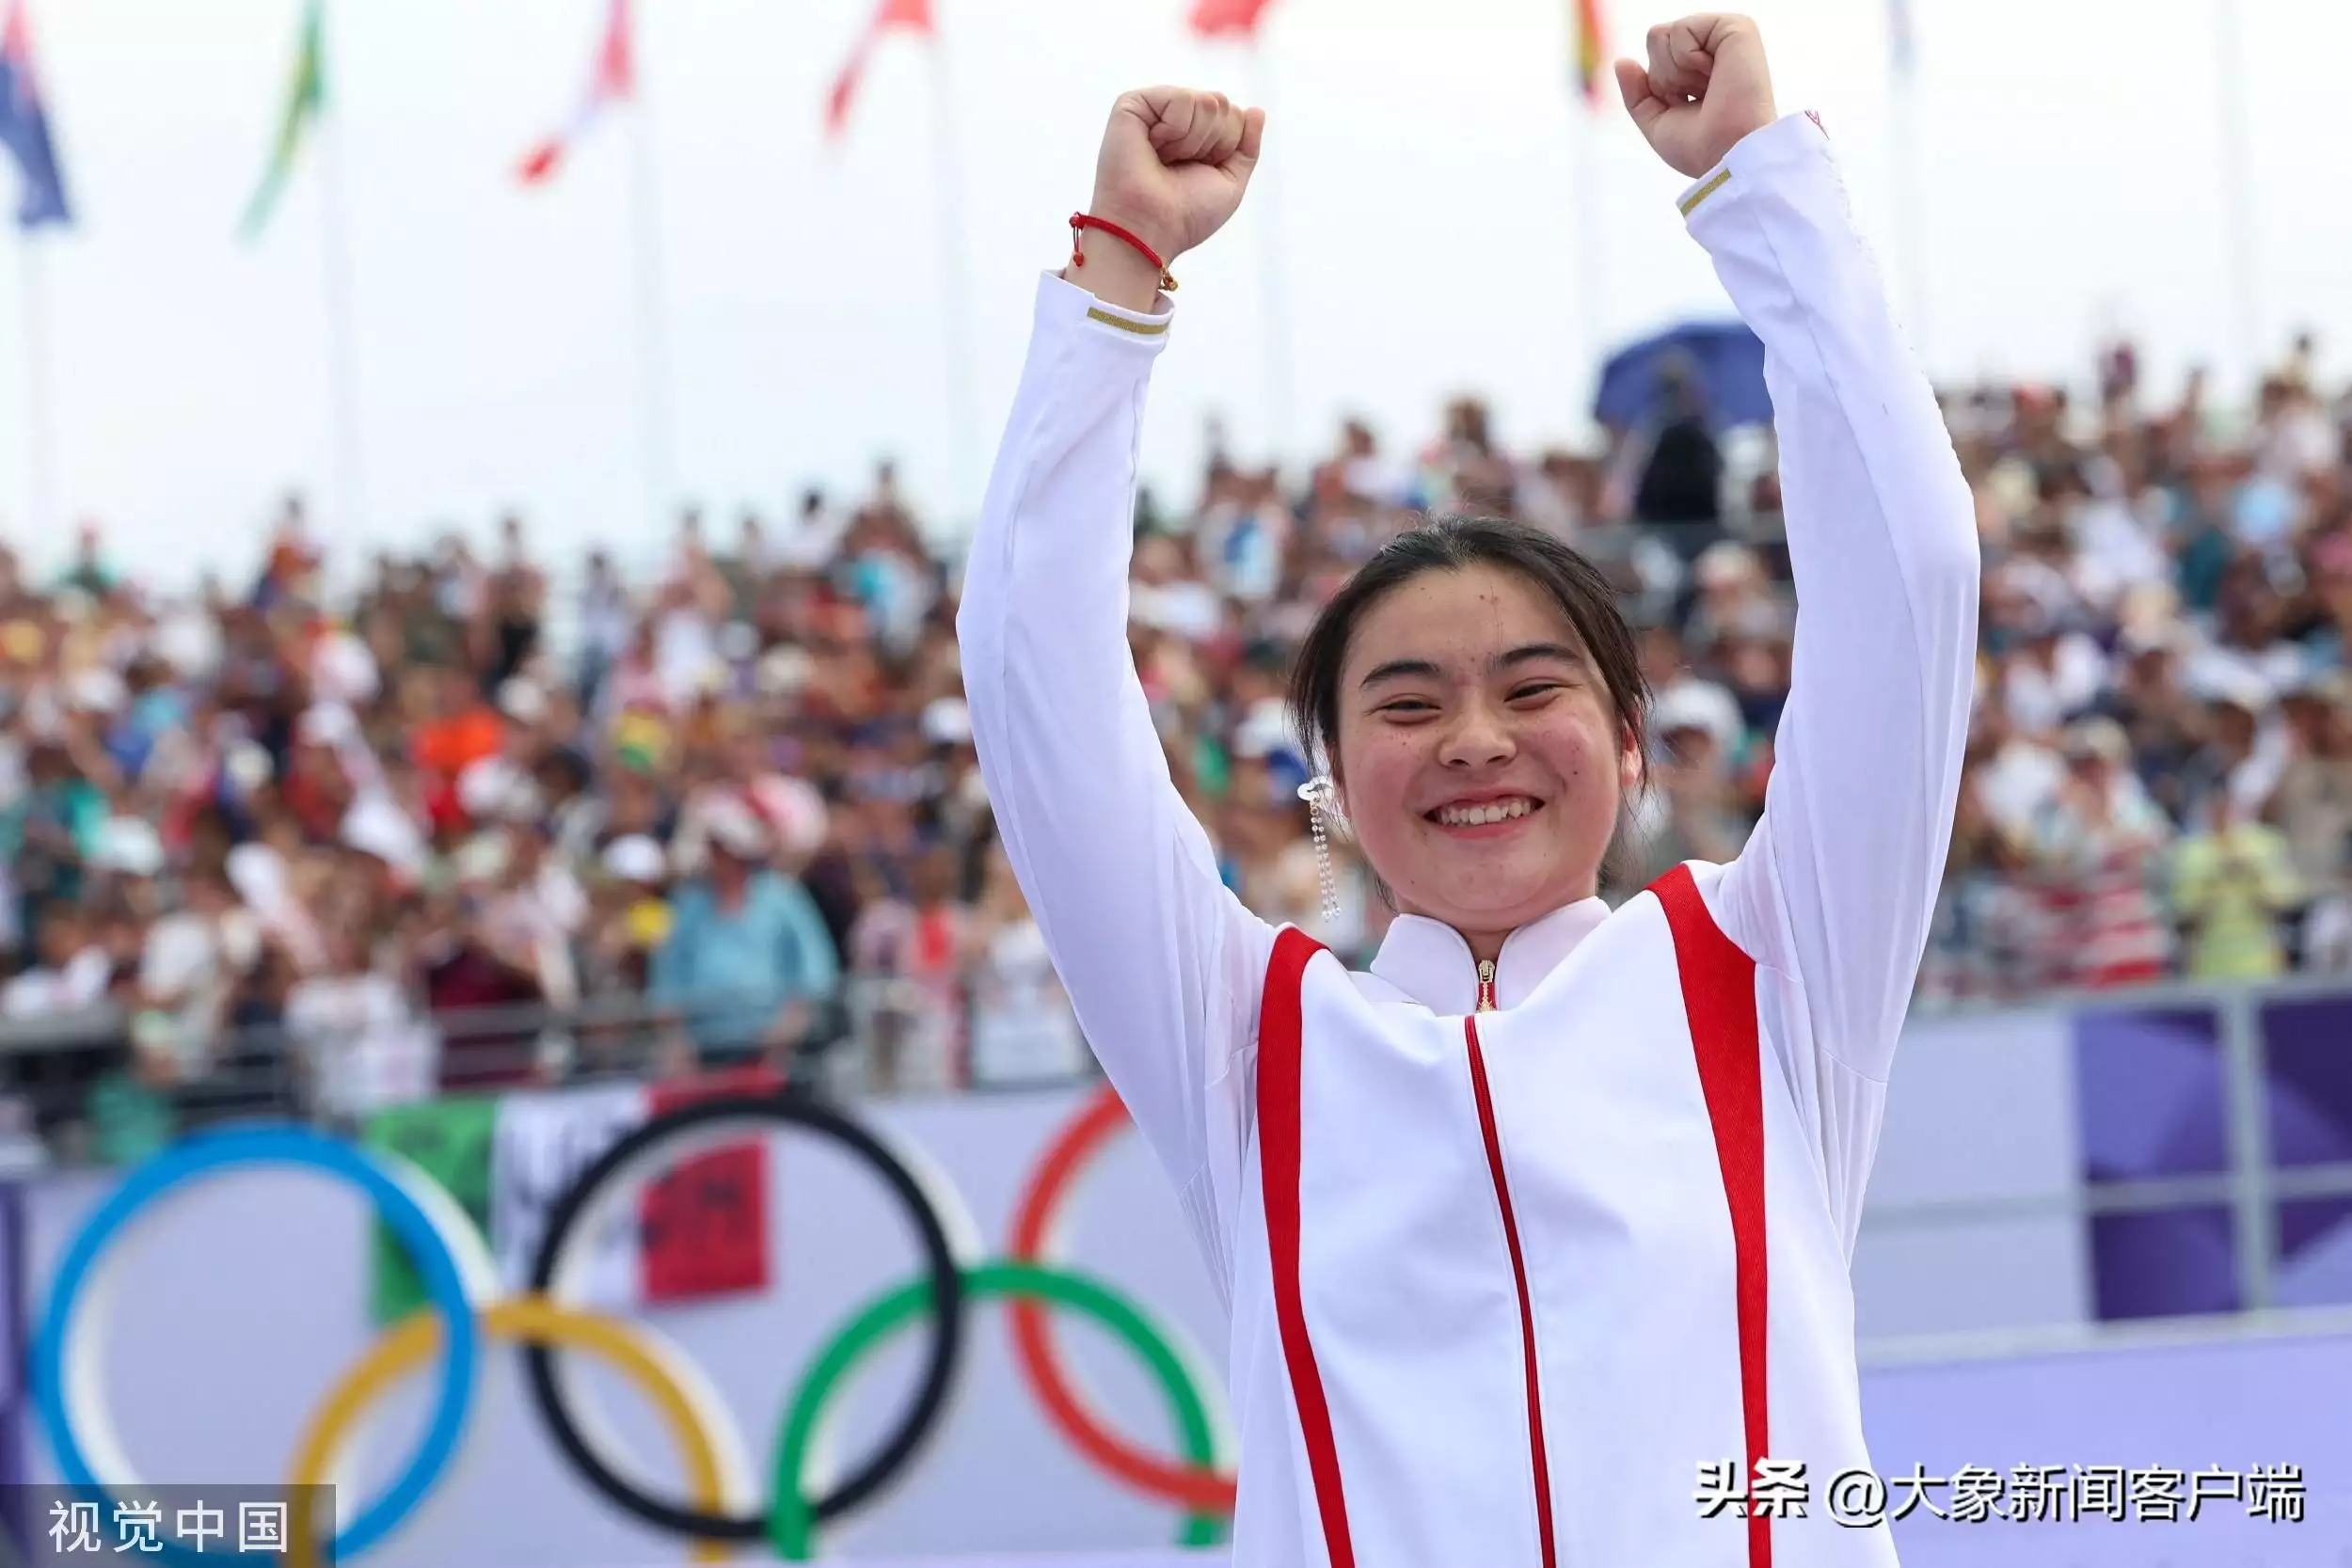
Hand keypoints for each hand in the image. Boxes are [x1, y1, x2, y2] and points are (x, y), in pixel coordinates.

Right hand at [1087, 87, 1264, 267]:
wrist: (1150, 228)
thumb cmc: (1185, 214)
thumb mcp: (1230, 183)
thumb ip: (1247, 147)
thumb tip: (1255, 110)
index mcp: (1195, 136)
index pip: (1233, 116)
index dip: (1225, 148)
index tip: (1198, 172)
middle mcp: (1175, 119)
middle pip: (1222, 104)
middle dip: (1212, 143)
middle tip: (1180, 167)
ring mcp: (1154, 110)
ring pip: (1206, 101)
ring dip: (1193, 141)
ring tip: (1164, 160)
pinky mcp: (1133, 104)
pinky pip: (1182, 99)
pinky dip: (1175, 130)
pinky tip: (1153, 147)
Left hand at [1614, 14, 1776, 179]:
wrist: (1726, 154)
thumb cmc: (1701, 148)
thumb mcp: (1657, 123)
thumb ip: (1637, 94)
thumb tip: (1621, 61)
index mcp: (1700, 69)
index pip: (1655, 57)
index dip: (1659, 88)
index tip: (1687, 107)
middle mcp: (1713, 49)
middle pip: (1655, 39)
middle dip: (1664, 77)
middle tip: (1699, 97)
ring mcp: (1724, 37)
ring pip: (1660, 34)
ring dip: (1674, 72)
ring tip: (1708, 87)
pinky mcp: (1736, 27)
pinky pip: (1681, 28)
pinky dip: (1686, 58)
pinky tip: (1713, 74)